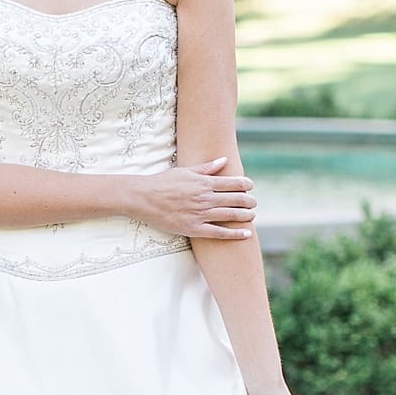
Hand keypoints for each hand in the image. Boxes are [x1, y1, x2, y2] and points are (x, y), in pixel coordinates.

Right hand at [130, 157, 255, 239]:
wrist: (142, 198)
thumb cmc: (162, 182)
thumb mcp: (184, 171)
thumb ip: (206, 168)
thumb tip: (224, 160)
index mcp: (204, 183)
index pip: (234, 183)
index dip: (246, 184)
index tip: (250, 186)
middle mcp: (205, 198)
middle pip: (236, 199)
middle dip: (249, 201)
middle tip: (253, 202)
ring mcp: (200, 214)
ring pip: (231, 215)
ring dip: (246, 215)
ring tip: (252, 215)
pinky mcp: (193, 228)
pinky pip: (219, 232)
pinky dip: (235, 233)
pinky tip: (246, 233)